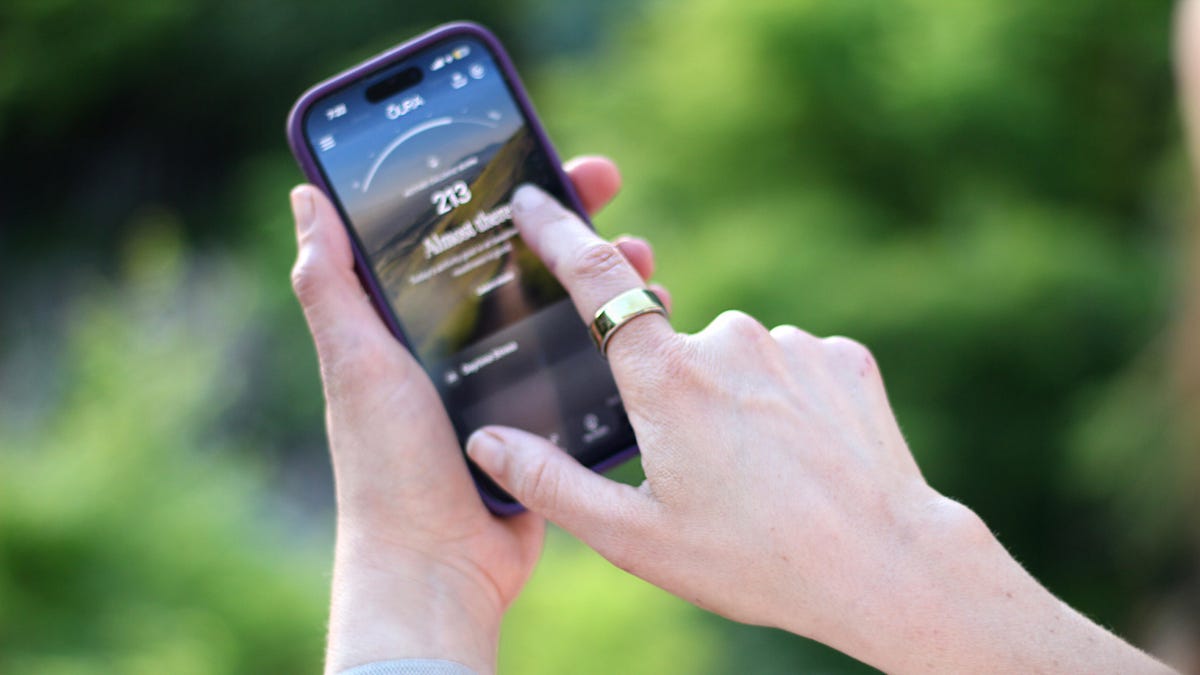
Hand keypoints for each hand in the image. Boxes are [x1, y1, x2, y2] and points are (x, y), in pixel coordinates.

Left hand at [289, 157, 661, 674]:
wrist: (439, 564)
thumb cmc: (388, 466)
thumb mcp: (357, 365)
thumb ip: (332, 286)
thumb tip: (307, 195)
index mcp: (416, 323)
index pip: (460, 233)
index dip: (497, 188)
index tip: (538, 150)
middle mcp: (463, 343)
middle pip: (522, 262)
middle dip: (568, 221)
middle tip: (609, 188)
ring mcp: (508, 379)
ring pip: (564, 309)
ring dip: (604, 277)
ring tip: (643, 260)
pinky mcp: (546, 419)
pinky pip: (586, 365)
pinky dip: (616, 339)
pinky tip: (650, 321)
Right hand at [465, 185, 1173, 673]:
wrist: (887, 566)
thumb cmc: (755, 561)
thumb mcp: (636, 539)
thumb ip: (552, 485)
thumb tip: (487, 444)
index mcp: (666, 378)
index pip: (597, 279)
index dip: (559, 232)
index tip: (534, 200)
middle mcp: (728, 340)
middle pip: (672, 348)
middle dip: (672, 395)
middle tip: (703, 470)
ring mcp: (792, 343)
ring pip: (737, 360)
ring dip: (734, 401)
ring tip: (763, 475)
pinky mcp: (842, 355)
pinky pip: (793, 365)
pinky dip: (787, 401)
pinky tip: (806, 456)